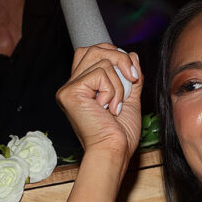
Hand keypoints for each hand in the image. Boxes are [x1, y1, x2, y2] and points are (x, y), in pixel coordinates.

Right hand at [56, 43, 142, 157]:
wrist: (114, 151)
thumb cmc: (120, 135)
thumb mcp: (130, 99)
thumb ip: (131, 77)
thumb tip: (133, 54)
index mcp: (83, 87)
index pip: (93, 52)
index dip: (115, 55)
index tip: (132, 75)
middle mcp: (72, 85)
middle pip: (95, 49)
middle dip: (121, 60)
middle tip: (132, 80)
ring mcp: (68, 89)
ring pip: (101, 60)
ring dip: (119, 84)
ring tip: (116, 105)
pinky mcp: (70, 92)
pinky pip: (99, 74)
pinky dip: (112, 90)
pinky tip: (109, 108)